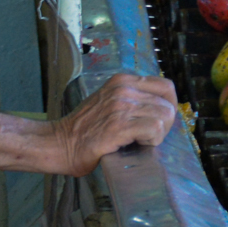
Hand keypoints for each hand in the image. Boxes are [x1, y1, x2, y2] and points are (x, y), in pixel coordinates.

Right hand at [48, 73, 176, 175]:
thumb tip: (160, 108)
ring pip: (164, 116)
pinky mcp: (119, 125)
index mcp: (123, 81)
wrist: (59, 143)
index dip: (168, 106)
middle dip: (164, 125)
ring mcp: (121, 106)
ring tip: (139, 140)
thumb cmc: (84, 129)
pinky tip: (136, 145)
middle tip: (147, 136)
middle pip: (167, 104)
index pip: (166, 86)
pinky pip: (154, 128)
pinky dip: (152, 140)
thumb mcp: (109, 102)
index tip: (160, 121)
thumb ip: (132, 100)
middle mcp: (124, 89)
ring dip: (157, 134)